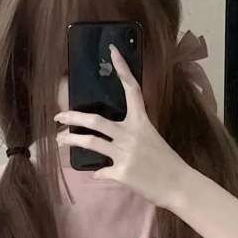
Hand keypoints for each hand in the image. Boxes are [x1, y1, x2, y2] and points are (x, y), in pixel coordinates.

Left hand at [54, 43, 185, 207]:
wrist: (179, 185)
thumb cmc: (167, 162)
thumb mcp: (152, 140)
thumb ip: (132, 136)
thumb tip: (112, 142)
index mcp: (141, 122)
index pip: (132, 89)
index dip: (123, 69)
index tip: (112, 51)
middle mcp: (131, 134)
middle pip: (96, 120)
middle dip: (73, 116)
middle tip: (58, 116)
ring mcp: (125, 153)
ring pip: (90, 142)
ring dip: (71, 140)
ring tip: (60, 140)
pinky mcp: (121, 172)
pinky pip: (101, 171)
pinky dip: (97, 172)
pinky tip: (97, 173)